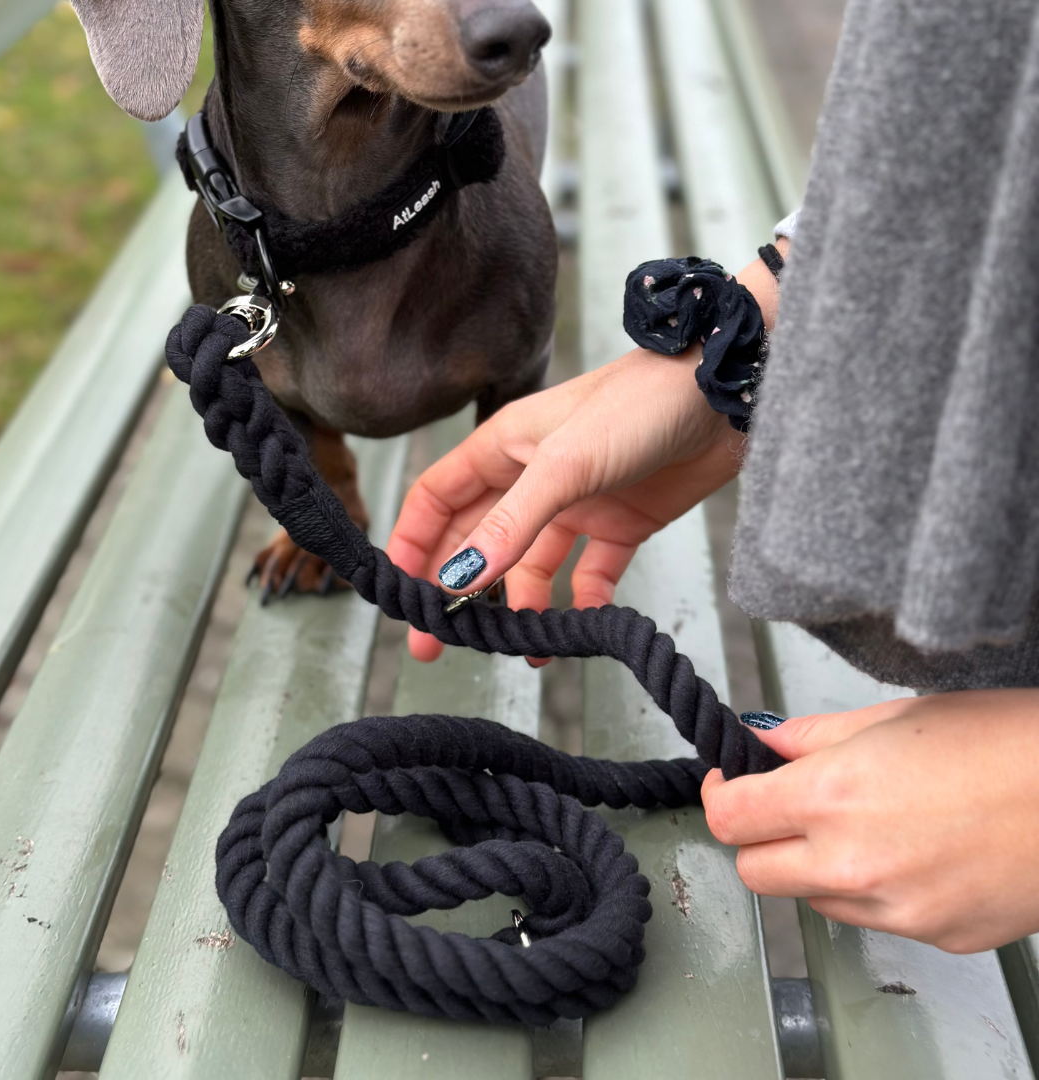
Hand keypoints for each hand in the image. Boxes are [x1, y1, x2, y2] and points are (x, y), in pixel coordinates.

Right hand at [387, 346, 743, 661]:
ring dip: (523, 604)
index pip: (438, 499)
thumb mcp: (564, 466)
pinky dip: (584, 600)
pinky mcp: (622, 522)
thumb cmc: (640, 405)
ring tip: (523, 645)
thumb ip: (512, 524)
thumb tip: (459, 576)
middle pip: (478, 539)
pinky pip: (591, 572)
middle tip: (440, 642)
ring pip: (532, 564)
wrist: (726, 397)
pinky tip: (584, 621)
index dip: (413, 543)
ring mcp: (578, 502)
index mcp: (505, 448)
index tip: (399, 591)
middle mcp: (534, 477)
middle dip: (457, 589)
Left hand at [702, 690, 1038, 952]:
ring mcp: (897, 910)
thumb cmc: (1009, 743)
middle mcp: (854, 863)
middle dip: (758, 838)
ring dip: (814, 866)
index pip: (729, 818)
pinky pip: (875, 918)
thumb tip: (769, 743)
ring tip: (865, 824)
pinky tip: (912, 852)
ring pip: (813, 899)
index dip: (717, 795)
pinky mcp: (937, 937)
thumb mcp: (897, 716)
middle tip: (782, 807)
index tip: (727, 781)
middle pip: (755, 872)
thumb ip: (817, 737)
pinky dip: (873, 890)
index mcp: (832, 796)